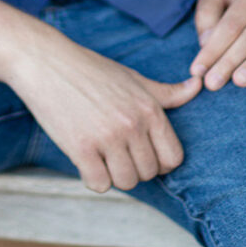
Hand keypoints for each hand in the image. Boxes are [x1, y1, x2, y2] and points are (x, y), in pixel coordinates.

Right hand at [9, 36, 200, 192]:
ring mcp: (107, 137)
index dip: (159, 161)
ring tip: (101, 152)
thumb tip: (199, 86)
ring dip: (113, 174)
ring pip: (126, 182)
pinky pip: (99, 184)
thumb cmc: (91, 69)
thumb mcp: (134, 77)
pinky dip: (93, 177)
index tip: (141, 152)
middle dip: (133, 166)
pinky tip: (85, 157)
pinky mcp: (81, 149)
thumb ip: (168, 92)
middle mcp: (133, 124)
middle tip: (114, 149)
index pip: (173, 158)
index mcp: (149, 108)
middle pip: (148, 173)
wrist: (46, 62)